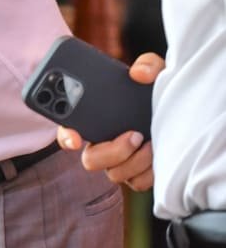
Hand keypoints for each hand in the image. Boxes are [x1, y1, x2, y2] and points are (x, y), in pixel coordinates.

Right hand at [57, 52, 164, 190]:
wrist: (180, 109)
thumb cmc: (156, 91)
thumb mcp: (155, 71)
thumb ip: (147, 64)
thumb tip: (138, 74)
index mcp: (93, 120)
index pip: (67, 133)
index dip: (67, 137)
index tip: (76, 138)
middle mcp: (101, 144)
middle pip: (90, 160)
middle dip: (112, 151)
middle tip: (133, 134)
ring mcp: (119, 161)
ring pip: (114, 174)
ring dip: (133, 160)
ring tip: (150, 142)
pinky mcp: (138, 173)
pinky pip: (135, 183)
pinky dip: (146, 172)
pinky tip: (158, 154)